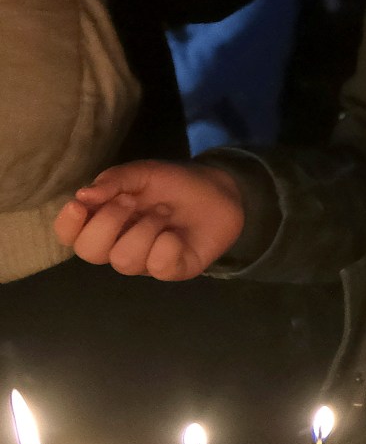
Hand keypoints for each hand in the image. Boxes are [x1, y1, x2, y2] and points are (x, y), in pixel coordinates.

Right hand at [52, 161, 245, 280]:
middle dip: (108, 223)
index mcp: (104, 222)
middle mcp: (118, 246)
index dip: (67, 225)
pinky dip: (166, 247)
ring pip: (123, 261)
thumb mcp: (142, 173)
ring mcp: (146, 261)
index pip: (70, 235)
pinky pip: (159, 269)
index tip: (79, 205)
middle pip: (89, 252)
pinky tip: (176, 234)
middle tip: (131, 201)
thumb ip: (114, 181)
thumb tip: (83, 195)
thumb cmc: (173, 184)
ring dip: (144, 229)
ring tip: (165, 211)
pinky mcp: (174, 270)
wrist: (221, 191)